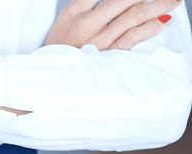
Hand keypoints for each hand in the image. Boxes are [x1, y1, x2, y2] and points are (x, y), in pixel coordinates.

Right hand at [45, 0, 181, 49]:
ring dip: (158, 6)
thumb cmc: (59, 47)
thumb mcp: (65, 19)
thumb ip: (86, 3)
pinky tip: (163, 21)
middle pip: (123, 0)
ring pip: (134, 16)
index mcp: (74, 11)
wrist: (51, 75)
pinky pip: (134, 37)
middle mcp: (87, 23)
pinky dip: (151, 27)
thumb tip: (108, 0)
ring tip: (173, 1)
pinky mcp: (109, 54)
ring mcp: (99, 39)